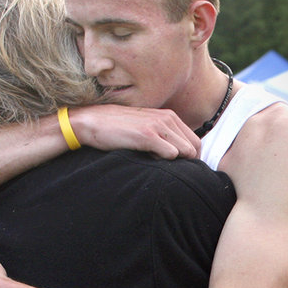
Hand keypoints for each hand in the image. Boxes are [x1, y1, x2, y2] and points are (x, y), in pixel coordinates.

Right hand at [70, 105, 200, 158]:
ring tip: (156, 162)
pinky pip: (171, 154)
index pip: (195, 141)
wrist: (93, 121)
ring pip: (185, 152)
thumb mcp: (146, 127)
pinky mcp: (147, 135)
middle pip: (194, 148)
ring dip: (174, 162)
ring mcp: (158, 126)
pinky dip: (163, 162)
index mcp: (169, 116)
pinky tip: (148, 160)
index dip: (191, 158)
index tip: (180, 168)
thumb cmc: (118, 128)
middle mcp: (167, 118)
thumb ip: (163, 136)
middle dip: (187, 163)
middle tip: (171, 171)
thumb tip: (177, 157)